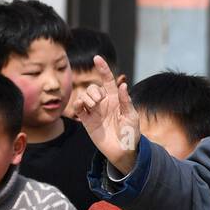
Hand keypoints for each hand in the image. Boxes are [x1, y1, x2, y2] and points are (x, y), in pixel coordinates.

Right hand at [72, 55, 140, 175]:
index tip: (97, 58)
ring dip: (87, 97)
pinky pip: (77, 108)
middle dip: (94, 90)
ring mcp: (94, 112)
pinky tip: (83, 107)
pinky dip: (77, 104)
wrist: (123, 151)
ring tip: (93, 106)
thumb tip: (122, 85)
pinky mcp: (86, 121)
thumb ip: (126, 101)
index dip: (103, 69)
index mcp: (115, 99)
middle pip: (93, 87)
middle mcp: (103, 103)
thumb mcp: (132, 117)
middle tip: (99, 101)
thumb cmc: (131, 134)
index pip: (107, 80)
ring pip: (84, 95)